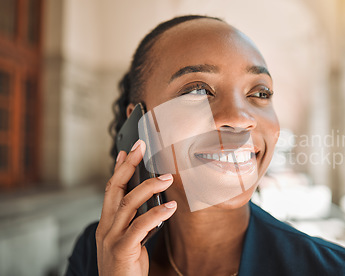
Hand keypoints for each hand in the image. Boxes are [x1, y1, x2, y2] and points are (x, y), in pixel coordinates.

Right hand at [96, 139, 176, 275]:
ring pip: (128, 204)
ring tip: (167, 178)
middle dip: (129, 166)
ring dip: (149, 187)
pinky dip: (156, 214)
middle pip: (115, 189)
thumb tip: (154, 203)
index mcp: (107, 224)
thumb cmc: (126, 268)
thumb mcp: (129, 241)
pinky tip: (170, 208)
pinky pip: (140, 226)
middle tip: (143, 148)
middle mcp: (106, 228)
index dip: (119, 169)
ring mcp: (112, 238)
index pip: (111, 189)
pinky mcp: (122, 250)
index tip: (128, 151)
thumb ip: (137, 223)